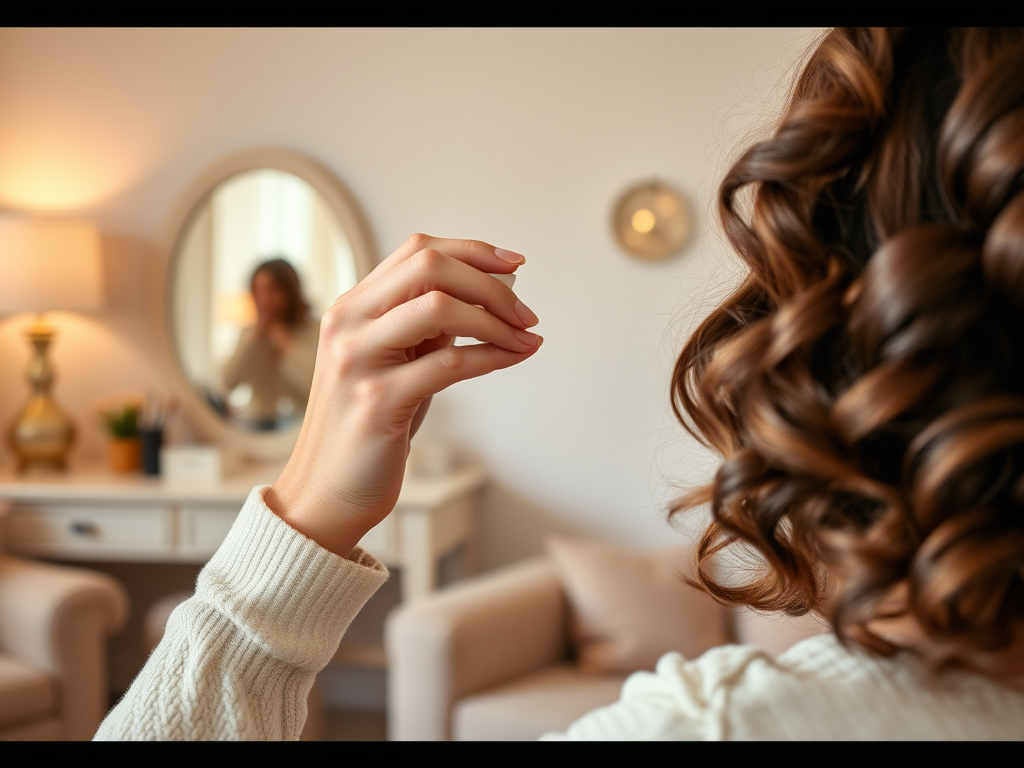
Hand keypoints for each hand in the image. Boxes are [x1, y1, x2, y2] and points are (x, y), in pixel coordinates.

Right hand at [265, 235, 541, 556]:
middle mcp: (347, 323)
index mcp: (351, 308)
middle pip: (429, 266)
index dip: (473, 250)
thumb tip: (488, 294)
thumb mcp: (395, 365)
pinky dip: (493, 356)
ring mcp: (357, 360)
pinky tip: (515, 357)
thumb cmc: (369, 429)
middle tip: (526, 313)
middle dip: (490, 283)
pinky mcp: (376, 401)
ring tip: (526, 337)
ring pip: (439, 307)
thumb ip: (425, 328)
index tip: (516, 263)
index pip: (417, 250)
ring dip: (496, 319)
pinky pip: (450, 363)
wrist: (326, 495)